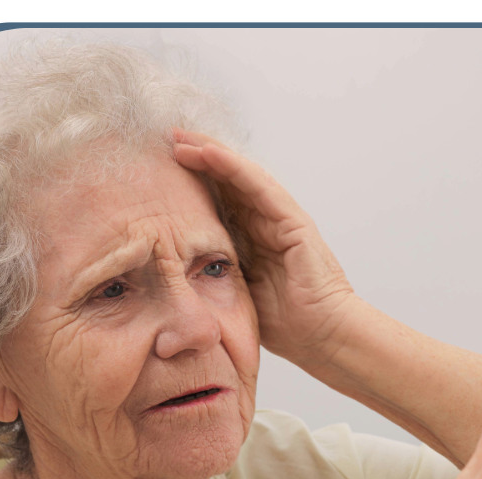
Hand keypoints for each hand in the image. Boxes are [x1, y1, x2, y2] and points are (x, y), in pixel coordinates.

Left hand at [173, 129, 358, 364]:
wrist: (322, 338)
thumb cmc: (282, 324)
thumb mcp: (232, 291)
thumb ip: (211, 272)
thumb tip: (169, 269)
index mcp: (250, 236)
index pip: (217, 198)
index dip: (192, 179)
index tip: (159, 166)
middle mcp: (265, 221)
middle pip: (227, 179)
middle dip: (197, 157)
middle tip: (166, 137)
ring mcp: (281, 218)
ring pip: (241, 175)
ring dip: (211, 153)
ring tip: (181, 137)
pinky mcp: (293, 221)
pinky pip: (259, 187)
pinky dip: (234, 167)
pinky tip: (210, 153)